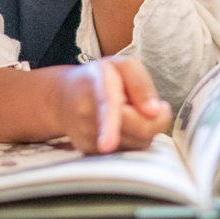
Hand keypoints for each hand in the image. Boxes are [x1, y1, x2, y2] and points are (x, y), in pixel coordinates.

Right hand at [56, 57, 172, 154]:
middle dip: (156, 120)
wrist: (63, 98)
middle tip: (152, 105)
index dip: (109, 125)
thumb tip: (154, 113)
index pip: (106, 105)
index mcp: (97, 83)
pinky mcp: (90, 152)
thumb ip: (142, 84)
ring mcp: (86, 135)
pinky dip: (132, 140)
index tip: (107, 145)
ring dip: (143, 129)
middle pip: (139, 129)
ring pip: (137, 143)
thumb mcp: (124, 67)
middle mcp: (87, 112)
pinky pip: (128, 151)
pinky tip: (119, 127)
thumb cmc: (100, 79)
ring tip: (129, 112)